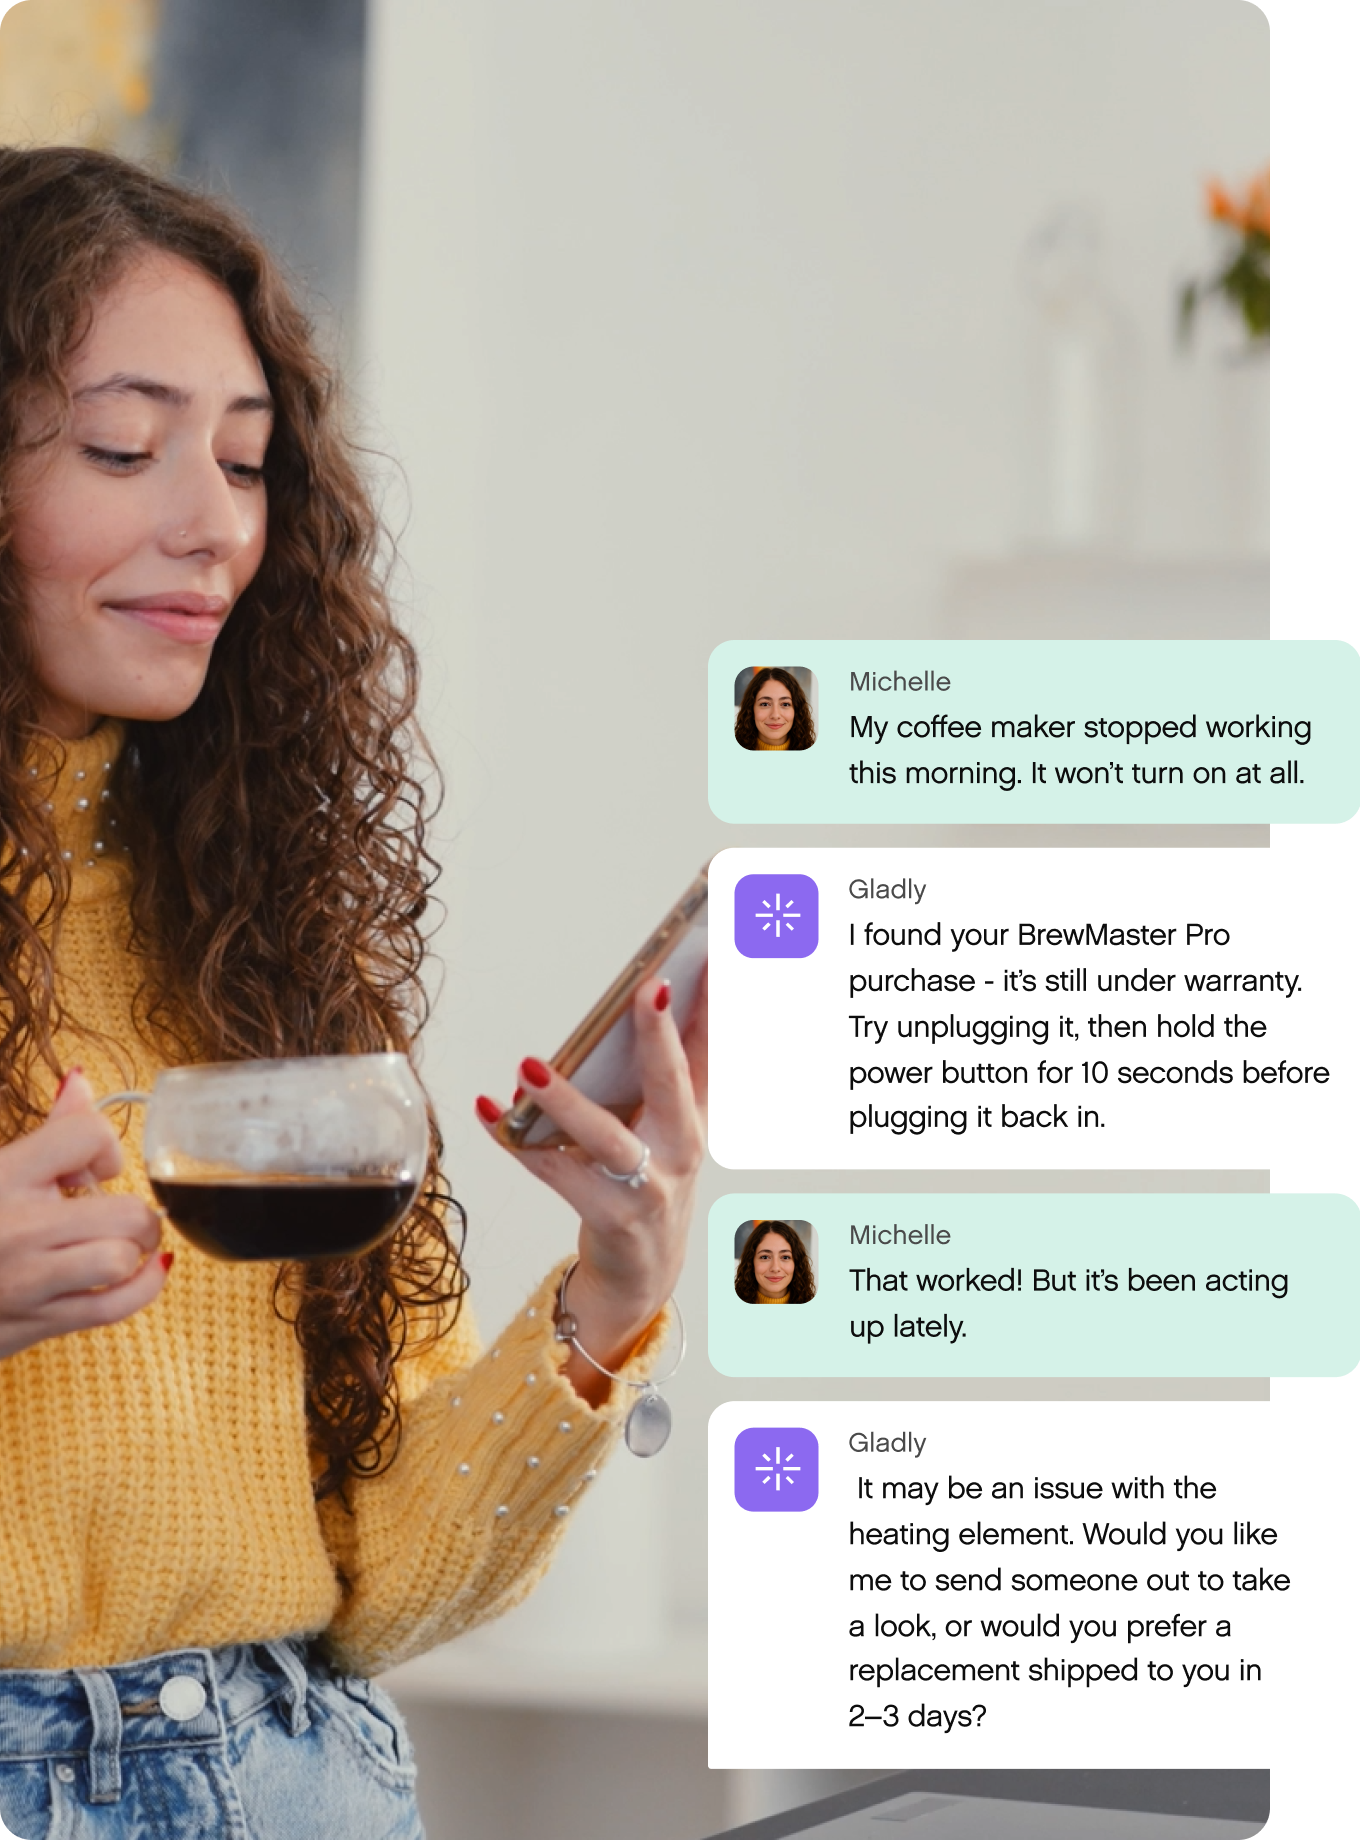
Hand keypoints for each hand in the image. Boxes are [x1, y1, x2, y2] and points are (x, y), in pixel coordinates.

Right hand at [0, 1070, 168, 1360]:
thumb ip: (48, 1133)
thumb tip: (80, 1082)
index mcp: (3, 1178)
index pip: (87, 1134)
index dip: (107, 1146)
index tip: (97, 1167)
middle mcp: (18, 1228)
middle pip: (125, 1211)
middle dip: (137, 1211)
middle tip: (123, 1215)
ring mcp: (28, 1281)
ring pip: (121, 1261)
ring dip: (137, 1252)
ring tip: (125, 1246)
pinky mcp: (35, 1323)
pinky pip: (113, 1309)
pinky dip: (143, 1288)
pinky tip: (141, 1273)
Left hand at [475, 970, 706, 1404]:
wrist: (643, 1274)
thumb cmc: (648, 1184)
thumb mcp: (671, 1128)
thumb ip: (662, 1070)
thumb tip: (641, 998)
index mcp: (696, 1116)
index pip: (709, 1047)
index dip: (714, 999)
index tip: (711, 950)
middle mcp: (681, 1149)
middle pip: (673, 1084)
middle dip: (661, 1035)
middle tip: (648, 988)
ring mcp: (646, 1187)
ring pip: (606, 1138)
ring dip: (566, 1099)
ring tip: (529, 1065)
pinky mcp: (609, 1217)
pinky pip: (554, 1172)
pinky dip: (517, 1141)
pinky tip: (489, 1111)